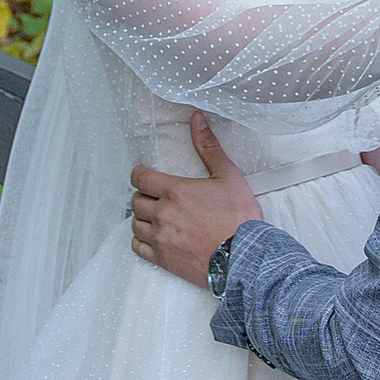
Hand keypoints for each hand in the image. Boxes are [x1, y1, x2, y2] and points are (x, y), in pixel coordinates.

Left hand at [129, 113, 264, 287]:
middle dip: (143, 196)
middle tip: (154, 197)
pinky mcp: (163, 259)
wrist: (244, 257)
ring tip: (155, 217)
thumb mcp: (228, 176)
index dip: (139, 174)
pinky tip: (153, 237)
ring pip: (135, 224)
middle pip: (136, 201)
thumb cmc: (239, 217)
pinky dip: (141, 241)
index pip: (140, 178)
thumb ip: (208, 147)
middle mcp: (163, 214)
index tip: (144, 176)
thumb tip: (197, 119)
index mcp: (175, 191)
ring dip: (143, 218)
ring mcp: (161, 238)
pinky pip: (138, 247)